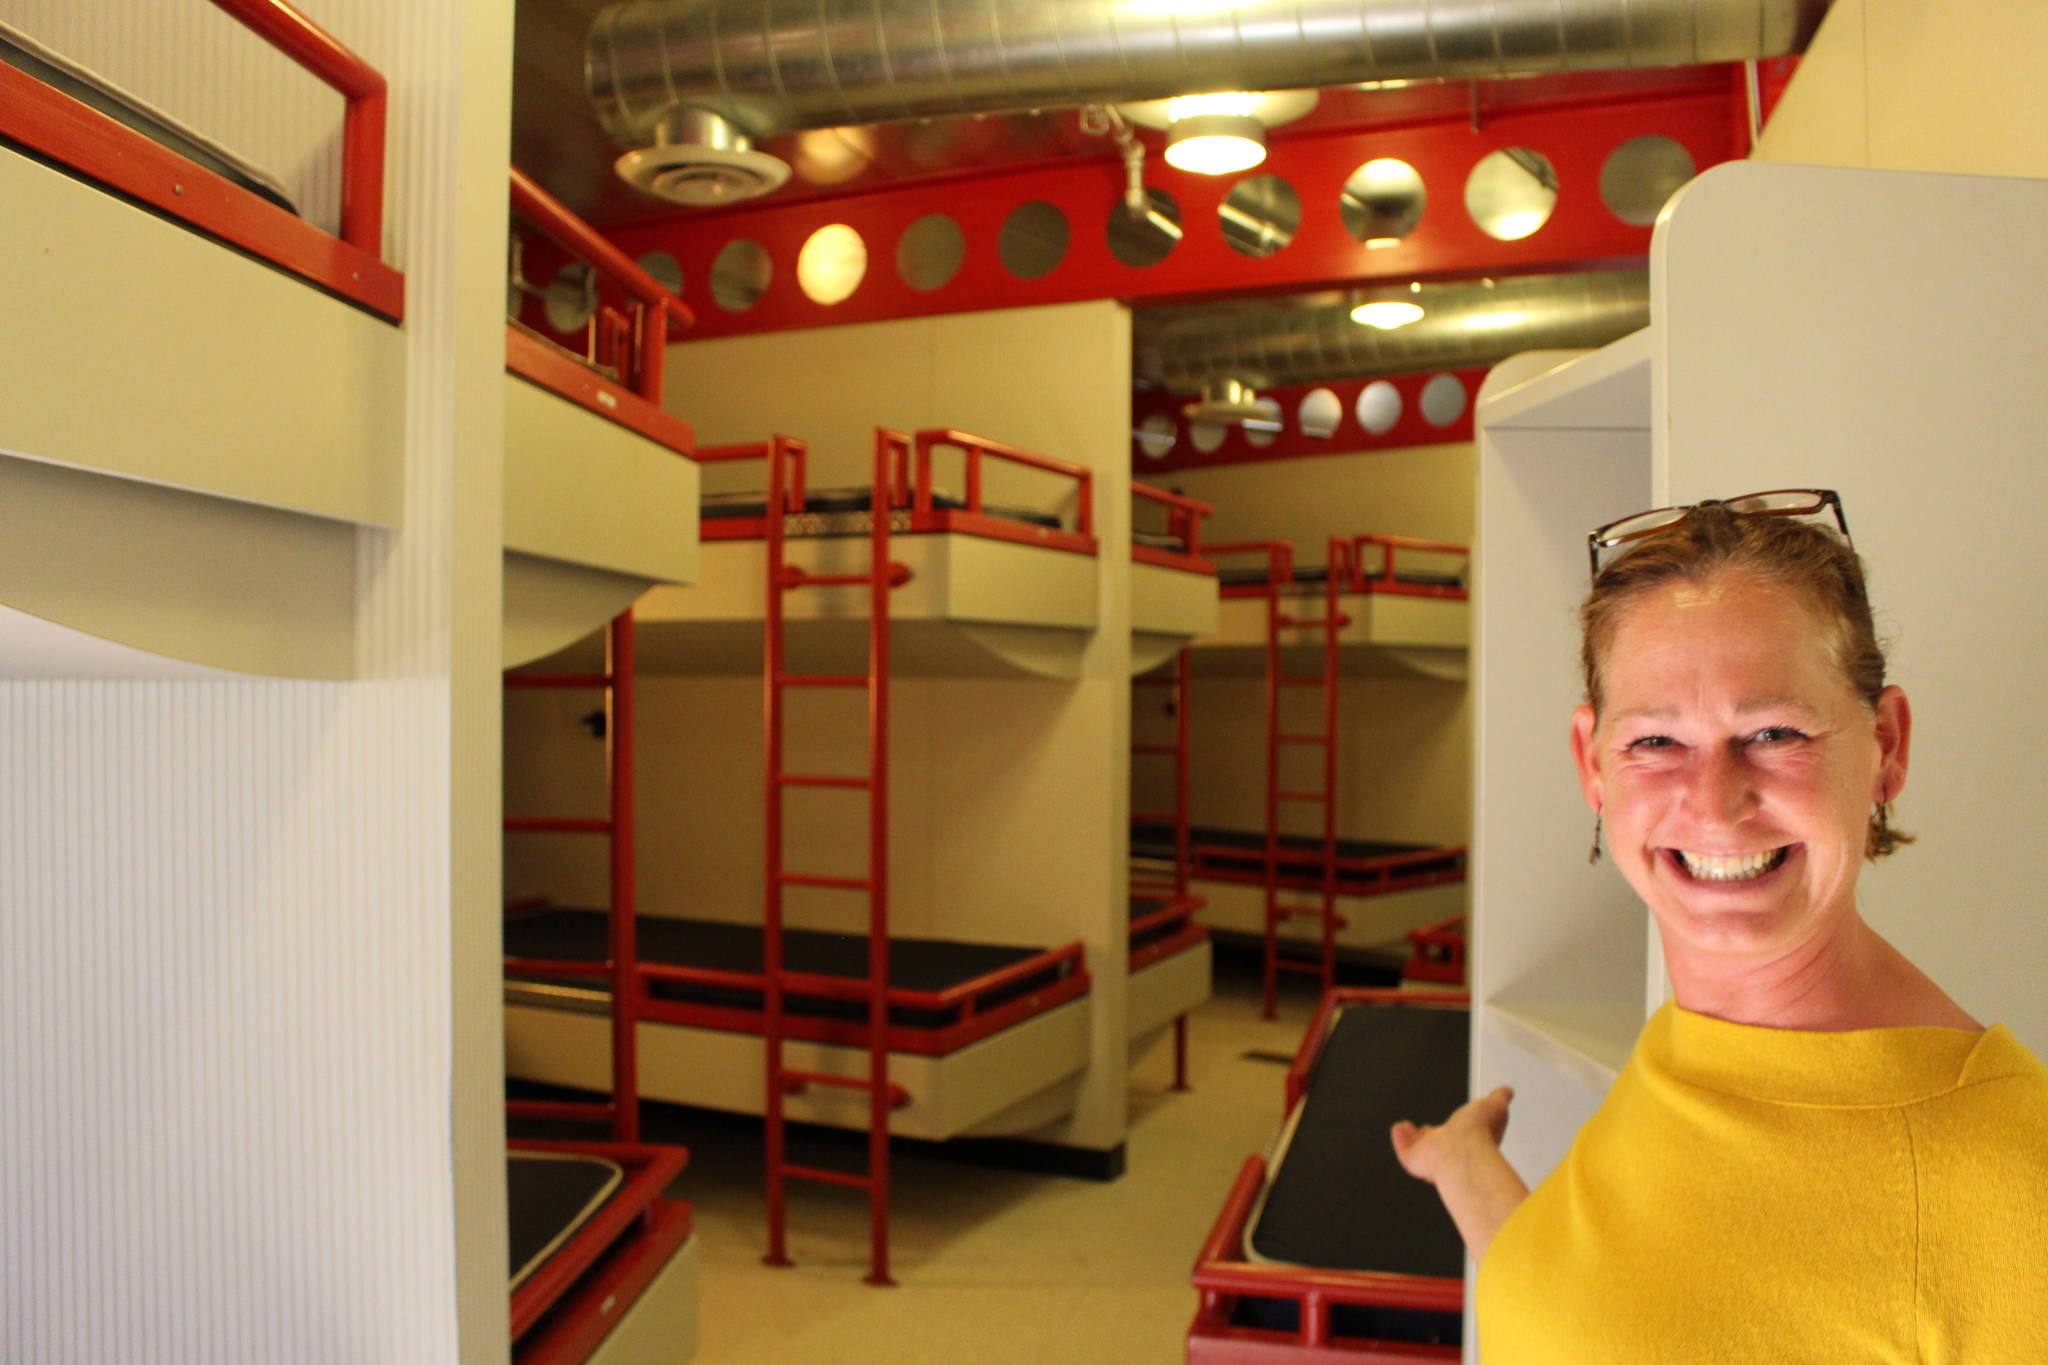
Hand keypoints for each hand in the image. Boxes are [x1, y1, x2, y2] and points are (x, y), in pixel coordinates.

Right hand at [1390, 1085, 1513, 1186]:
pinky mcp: (1414, 1158)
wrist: (1461, 1150)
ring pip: (1421, 1148)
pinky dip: (1400, 1138)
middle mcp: (1452, 1149)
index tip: (1457, 1120)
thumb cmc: (1479, 1133)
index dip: (1460, 1125)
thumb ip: (1500, 1098)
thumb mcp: (1495, 1106)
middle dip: (1434, 1134)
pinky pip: (1404, 1148)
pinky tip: (1399, 1129)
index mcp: (1472, 1139)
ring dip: (1414, 1137)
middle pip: (1440, 1142)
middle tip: (1428, 1128)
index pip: (1464, 1132)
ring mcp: (1432, 1156)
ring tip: (1409, 1128)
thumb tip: (1507, 1091)